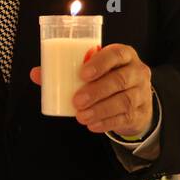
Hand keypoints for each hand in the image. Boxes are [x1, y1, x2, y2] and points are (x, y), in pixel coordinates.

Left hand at [30, 43, 153, 136]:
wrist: (135, 101)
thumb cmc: (108, 79)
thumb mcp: (94, 71)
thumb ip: (65, 71)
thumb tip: (36, 73)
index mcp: (124, 55)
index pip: (116, 54)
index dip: (100, 63)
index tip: (82, 74)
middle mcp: (137, 72)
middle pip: (120, 80)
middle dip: (97, 91)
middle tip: (77, 101)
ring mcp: (142, 93)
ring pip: (124, 101)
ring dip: (101, 109)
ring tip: (81, 116)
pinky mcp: (141, 112)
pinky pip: (125, 118)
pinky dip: (107, 123)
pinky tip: (93, 125)